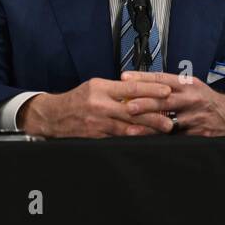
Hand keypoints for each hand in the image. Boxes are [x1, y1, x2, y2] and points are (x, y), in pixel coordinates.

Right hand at [17, 78, 176, 137]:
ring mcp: (98, 122)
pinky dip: (134, 137)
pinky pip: (119, 137)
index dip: (151, 89)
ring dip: (148, 129)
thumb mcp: (95, 86)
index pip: (131, 87)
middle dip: (155, 116)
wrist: (53, 116)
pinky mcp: (96, 136)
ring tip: (163, 130)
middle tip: (171, 119)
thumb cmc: (77, 99)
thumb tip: (140, 89)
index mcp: (101, 88)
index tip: (167, 91)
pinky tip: (145, 138)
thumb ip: (116, 88)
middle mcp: (100, 105)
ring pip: (128, 127)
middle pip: (133, 110)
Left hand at [119, 71, 224, 136]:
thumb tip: (143, 83)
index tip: (126, 77)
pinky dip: (160, 139)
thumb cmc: (206, 101)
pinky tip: (147, 141)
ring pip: (168, 122)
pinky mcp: (196, 135)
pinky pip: (175, 138)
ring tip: (131, 128)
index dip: (143, 78)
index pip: (162, 78)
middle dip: (144, 103)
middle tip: (127, 105)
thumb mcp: (192, 87)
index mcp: (188, 84)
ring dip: (148, 125)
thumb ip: (171, 85)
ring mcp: (194, 118)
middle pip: (164, 100)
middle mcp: (191, 99)